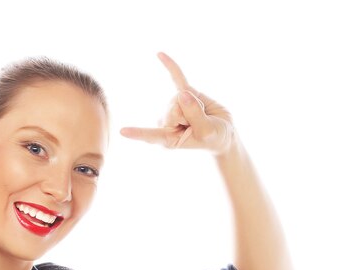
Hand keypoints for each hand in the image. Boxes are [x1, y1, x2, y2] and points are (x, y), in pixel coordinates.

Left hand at [120, 52, 235, 154]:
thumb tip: (181, 93)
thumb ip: (195, 115)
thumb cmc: (213, 137)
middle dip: (192, 114)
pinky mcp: (184, 93)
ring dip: (197, 105)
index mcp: (167, 139)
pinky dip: (171, 66)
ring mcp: (174, 106)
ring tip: (202, 117)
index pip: (151, 135)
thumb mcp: (207, 132)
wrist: (223, 131)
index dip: (138, 133)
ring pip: (180, 97)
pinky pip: (177, 77)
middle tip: (200, 124)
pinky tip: (160, 55)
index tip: (122, 131)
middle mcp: (166, 122)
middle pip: (173, 109)